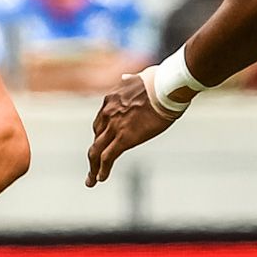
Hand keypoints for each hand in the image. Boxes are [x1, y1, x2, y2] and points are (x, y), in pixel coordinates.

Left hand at [86, 71, 177, 186]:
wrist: (165, 87)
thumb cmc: (160, 80)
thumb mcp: (139, 76)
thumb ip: (131, 80)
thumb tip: (127, 77)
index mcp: (111, 99)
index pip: (102, 120)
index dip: (102, 133)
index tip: (103, 142)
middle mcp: (108, 113)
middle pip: (97, 136)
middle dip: (95, 151)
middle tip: (93, 164)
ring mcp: (114, 126)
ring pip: (97, 150)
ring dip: (93, 167)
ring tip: (92, 180)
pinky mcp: (124, 138)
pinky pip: (108, 157)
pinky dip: (102, 169)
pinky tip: (100, 179)